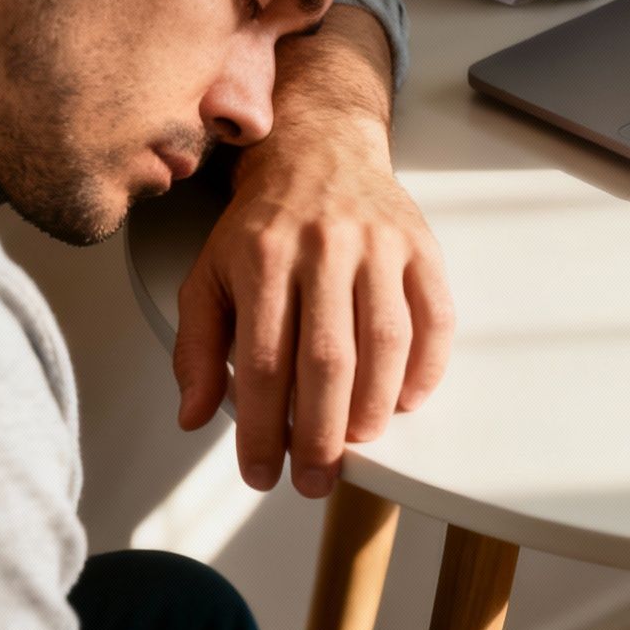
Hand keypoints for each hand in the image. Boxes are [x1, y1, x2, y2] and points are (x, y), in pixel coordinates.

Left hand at [170, 9, 452, 498]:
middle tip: (316, 480)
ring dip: (374, 409)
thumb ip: (198, 347)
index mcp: (262, 257)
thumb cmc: (260, 224)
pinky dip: (425, 368)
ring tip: (357, 445)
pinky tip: (405, 400)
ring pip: (385, 342)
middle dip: (322, 436)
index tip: (262, 474)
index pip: (264, 361)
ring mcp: (378, 244)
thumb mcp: (208, 275)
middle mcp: (323, 247)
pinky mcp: (420, 245)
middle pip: (328, 360)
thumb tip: (194, 415)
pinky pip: (435, 317)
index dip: (264, 429)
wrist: (318, 149)